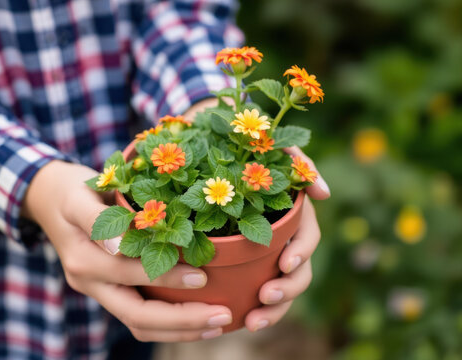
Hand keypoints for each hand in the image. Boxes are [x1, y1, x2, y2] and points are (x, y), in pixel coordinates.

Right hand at [22, 161, 232, 341]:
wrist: (48, 200)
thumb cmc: (70, 191)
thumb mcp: (79, 196)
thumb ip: (98, 220)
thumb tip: (121, 244)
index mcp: (83, 259)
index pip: (130, 276)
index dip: (167, 280)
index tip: (204, 277)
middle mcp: (89, 283)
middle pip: (137, 317)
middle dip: (182, 321)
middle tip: (223, 317)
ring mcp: (98, 291)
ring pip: (139, 324)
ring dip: (180, 330)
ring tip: (218, 323)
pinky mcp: (108, 291)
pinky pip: (139, 316)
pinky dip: (169, 323)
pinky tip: (198, 318)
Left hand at [244, 147, 329, 331]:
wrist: (208, 146)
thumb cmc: (242, 146)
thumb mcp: (272, 145)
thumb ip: (298, 162)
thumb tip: (325, 193)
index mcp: (292, 214)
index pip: (307, 239)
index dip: (301, 253)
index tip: (285, 263)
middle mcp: (283, 237)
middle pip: (298, 272)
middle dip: (287, 289)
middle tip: (265, 296)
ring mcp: (265, 253)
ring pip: (279, 288)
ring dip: (272, 310)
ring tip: (251, 322)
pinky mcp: (244, 265)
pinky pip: (253, 292)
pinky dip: (251, 309)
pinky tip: (238, 319)